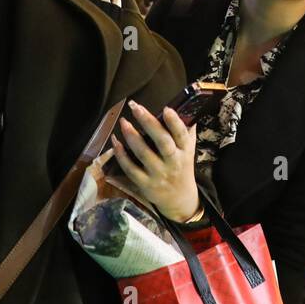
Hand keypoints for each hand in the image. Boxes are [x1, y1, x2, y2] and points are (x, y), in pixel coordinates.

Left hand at [110, 100, 199, 221]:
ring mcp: (158, 174)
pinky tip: (116, 142)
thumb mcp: (189, 149)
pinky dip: (121, 155)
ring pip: (143, 154)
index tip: (166, 109)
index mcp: (185, 151)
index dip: (174, 123)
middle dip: (148, 123)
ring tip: (123, 121)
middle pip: (162, 142)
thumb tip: (186, 104)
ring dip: (131, 136)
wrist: (180, 199)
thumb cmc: (182, 166)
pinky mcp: (145, 184)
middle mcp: (173, 162)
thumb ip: (186, 129)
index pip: (181, 135)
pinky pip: (130, 169)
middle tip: (135, 107)